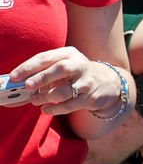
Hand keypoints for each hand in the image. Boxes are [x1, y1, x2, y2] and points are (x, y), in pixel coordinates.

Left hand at [9, 47, 123, 116]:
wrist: (105, 83)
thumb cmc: (75, 74)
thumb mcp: (62, 66)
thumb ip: (43, 72)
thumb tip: (18, 85)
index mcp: (69, 54)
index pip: (47, 57)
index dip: (29, 67)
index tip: (14, 76)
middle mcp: (79, 65)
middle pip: (60, 69)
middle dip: (41, 78)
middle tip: (27, 86)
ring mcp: (86, 82)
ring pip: (64, 91)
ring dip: (46, 97)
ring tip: (35, 101)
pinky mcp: (89, 97)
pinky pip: (69, 106)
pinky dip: (54, 109)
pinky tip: (45, 109)